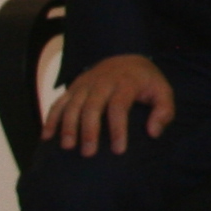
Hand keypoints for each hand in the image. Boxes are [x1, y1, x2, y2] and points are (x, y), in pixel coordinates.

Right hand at [44, 53, 174, 155]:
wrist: (125, 58)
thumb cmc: (145, 82)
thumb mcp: (163, 91)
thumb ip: (164, 111)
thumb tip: (153, 133)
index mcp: (126, 83)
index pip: (119, 106)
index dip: (118, 129)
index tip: (119, 150)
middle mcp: (102, 82)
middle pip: (92, 106)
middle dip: (88, 130)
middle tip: (88, 153)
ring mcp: (85, 84)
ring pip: (72, 104)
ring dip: (67, 126)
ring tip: (67, 147)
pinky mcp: (73, 87)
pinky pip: (58, 102)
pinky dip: (51, 118)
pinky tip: (46, 136)